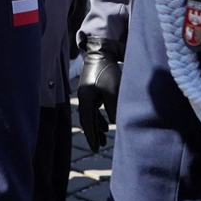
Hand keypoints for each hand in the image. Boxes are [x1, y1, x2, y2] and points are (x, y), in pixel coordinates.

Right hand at [77, 36, 123, 151]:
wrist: (102, 52)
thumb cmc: (107, 71)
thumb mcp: (113, 91)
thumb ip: (114, 108)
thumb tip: (115, 124)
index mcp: (86, 98)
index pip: (87, 121)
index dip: (92, 135)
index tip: (96, 148)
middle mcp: (84, 97)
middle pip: (87, 119)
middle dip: (93, 133)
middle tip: (98, 147)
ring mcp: (88, 93)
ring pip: (91, 114)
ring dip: (97, 126)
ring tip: (103, 138)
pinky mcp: (93, 89)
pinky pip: (94, 108)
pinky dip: (99, 117)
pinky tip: (106, 123)